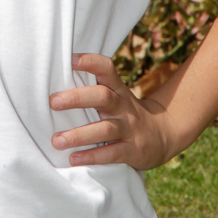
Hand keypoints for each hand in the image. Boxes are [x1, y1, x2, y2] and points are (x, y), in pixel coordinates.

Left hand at [49, 53, 176, 171]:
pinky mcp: (133, 151)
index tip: (70, 60)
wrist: (164, 134)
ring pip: (105, 129)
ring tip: (57, 140)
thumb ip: (93, 90)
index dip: (90, 62)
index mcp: (118, 90)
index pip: (107, 69)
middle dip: (77, 98)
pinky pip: (111, 154)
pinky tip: (73, 158)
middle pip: (102, 97)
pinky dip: (92, 156)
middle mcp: (123, 107)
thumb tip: (53, 84)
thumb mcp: (116, 96)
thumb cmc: (126, 113)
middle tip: (53, 102)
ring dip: (79, 135)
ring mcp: (129, 129)